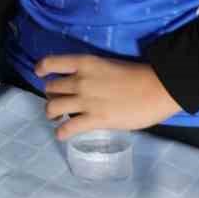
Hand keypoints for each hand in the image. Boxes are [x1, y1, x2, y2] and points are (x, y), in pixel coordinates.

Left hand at [36, 55, 179, 140]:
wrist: (157, 88)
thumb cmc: (139, 75)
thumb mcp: (108, 65)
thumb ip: (92, 73)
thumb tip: (84, 86)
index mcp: (84, 63)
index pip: (51, 63)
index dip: (42, 69)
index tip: (41, 74)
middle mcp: (80, 80)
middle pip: (51, 88)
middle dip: (51, 95)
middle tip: (58, 100)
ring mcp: (86, 101)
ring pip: (53, 107)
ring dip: (52, 112)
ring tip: (56, 117)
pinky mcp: (95, 119)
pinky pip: (68, 127)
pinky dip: (61, 132)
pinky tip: (61, 134)